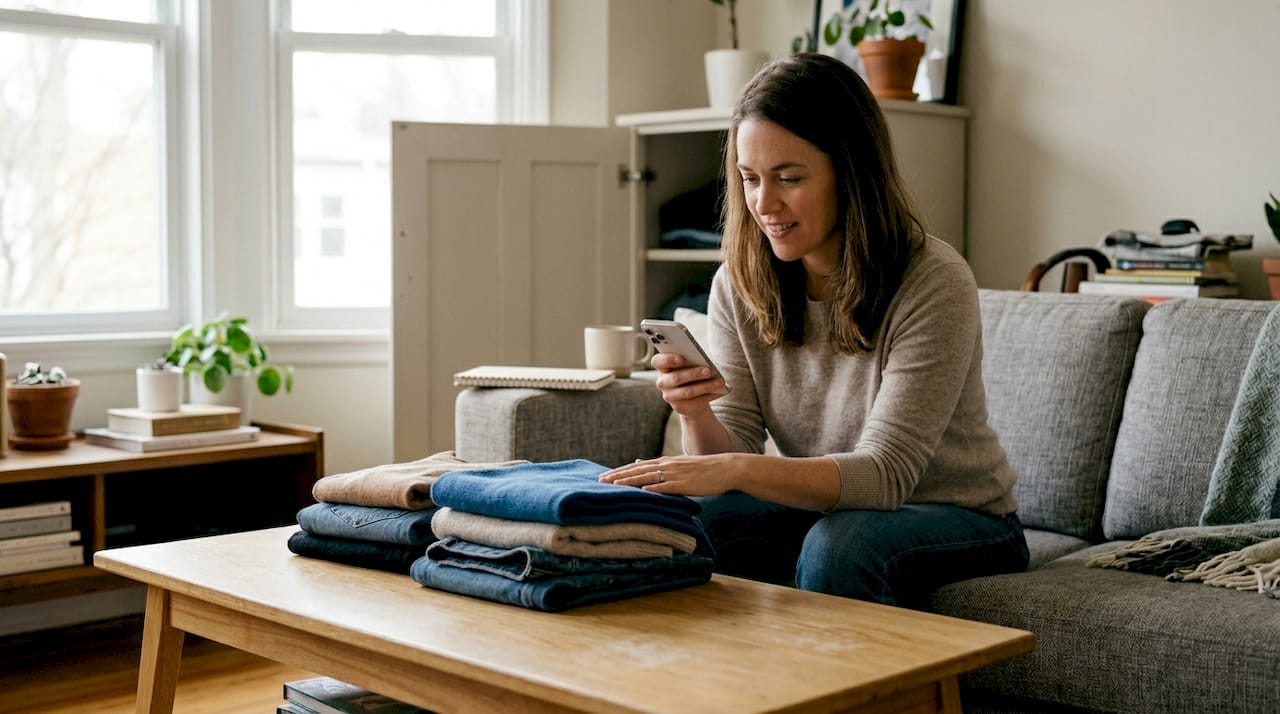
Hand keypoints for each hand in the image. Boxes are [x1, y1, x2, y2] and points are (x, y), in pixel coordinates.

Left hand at [599, 454, 735, 495]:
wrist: (725, 468)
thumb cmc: (702, 468)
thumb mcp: (677, 463)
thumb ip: (657, 464)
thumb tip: (637, 462)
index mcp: (664, 462)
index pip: (636, 467)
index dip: (619, 471)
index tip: (603, 476)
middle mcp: (667, 465)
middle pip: (637, 471)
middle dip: (618, 476)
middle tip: (600, 481)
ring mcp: (676, 474)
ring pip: (648, 477)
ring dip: (630, 480)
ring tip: (614, 484)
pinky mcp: (686, 483)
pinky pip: (668, 486)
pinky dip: (655, 488)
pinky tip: (643, 490)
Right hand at [650, 352, 728, 416]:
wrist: (691, 396)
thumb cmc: (691, 372)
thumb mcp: (690, 364)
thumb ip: (693, 360)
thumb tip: (706, 362)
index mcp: (662, 367)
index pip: (658, 361)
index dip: (668, 359)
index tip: (681, 358)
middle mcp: (662, 382)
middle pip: (676, 378)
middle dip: (694, 374)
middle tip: (709, 371)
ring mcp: (670, 396)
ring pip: (688, 392)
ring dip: (706, 386)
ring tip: (720, 382)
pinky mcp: (680, 407)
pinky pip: (696, 402)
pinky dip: (710, 395)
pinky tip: (721, 390)